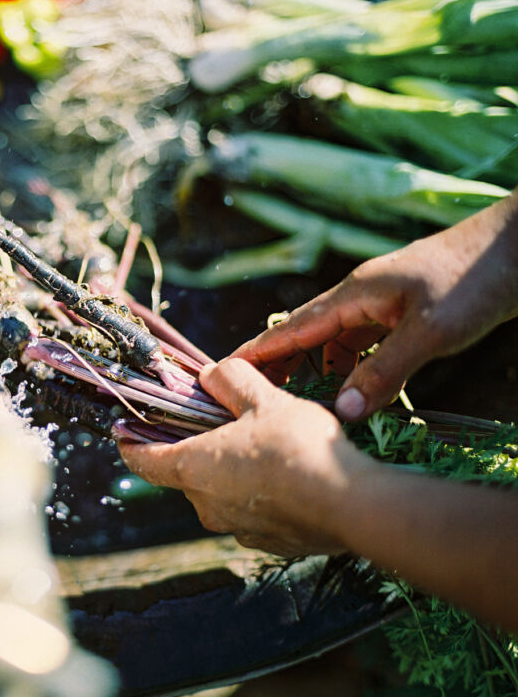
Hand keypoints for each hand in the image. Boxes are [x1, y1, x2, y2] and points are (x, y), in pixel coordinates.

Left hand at [118, 358, 373, 555]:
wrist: (353, 506)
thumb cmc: (297, 448)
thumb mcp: (262, 398)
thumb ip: (230, 380)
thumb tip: (211, 375)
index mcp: (193, 468)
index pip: (144, 460)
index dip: (131, 444)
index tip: (123, 433)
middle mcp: (207, 506)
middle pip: (188, 473)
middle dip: (199, 448)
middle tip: (221, 423)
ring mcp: (239, 530)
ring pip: (223, 494)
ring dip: (233, 472)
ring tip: (264, 446)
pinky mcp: (271, 543)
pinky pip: (254, 513)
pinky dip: (261, 495)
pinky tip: (290, 476)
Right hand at [232, 189, 517, 419]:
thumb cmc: (473, 282)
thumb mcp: (429, 332)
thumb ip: (384, 372)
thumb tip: (342, 414)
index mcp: (353, 296)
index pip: (291, 329)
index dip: (256, 353)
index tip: (222, 374)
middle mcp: (358, 297)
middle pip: (303, 334)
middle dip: (275, 364)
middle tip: (248, 396)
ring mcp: (380, 303)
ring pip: (333, 341)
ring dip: (314, 370)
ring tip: (297, 403)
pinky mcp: (402, 311)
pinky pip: (360, 342)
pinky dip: (349, 366)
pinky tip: (353, 388)